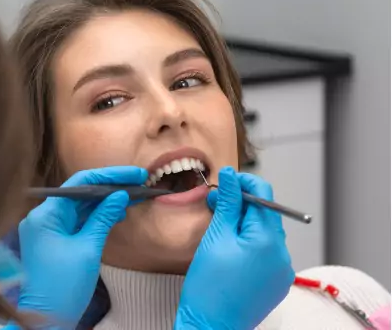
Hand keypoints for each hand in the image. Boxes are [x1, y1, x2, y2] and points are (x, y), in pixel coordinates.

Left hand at [15, 166, 146, 328]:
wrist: (46, 320)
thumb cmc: (64, 286)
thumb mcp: (89, 248)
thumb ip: (104, 217)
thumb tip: (121, 196)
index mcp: (46, 215)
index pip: (79, 183)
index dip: (109, 176)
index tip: (133, 174)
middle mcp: (42, 217)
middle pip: (79, 192)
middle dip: (109, 187)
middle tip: (137, 182)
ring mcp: (47, 228)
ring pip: (80, 206)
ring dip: (104, 201)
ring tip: (132, 196)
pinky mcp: (54, 239)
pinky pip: (77, 220)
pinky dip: (96, 216)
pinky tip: (117, 213)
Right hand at [174, 167, 293, 329]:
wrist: (211, 326)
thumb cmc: (208, 286)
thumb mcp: (216, 237)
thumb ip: (227, 203)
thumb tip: (230, 176)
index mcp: (268, 239)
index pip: (264, 195)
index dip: (243, 183)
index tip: (225, 182)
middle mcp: (282, 254)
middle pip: (265, 214)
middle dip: (241, 204)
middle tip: (215, 204)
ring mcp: (282, 270)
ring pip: (265, 233)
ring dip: (245, 224)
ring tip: (221, 230)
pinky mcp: (277, 282)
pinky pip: (267, 252)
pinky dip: (251, 244)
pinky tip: (231, 251)